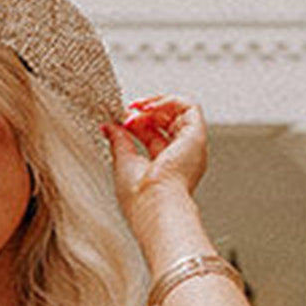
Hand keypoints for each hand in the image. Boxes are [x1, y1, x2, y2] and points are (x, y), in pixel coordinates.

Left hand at [102, 95, 207, 221]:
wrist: (153, 203)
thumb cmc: (139, 196)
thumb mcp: (123, 161)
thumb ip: (118, 140)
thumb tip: (108, 127)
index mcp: (164, 168)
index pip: (154, 136)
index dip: (138, 123)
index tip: (122, 119)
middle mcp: (180, 158)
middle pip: (167, 123)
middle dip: (147, 112)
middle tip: (129, 112)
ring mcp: (190, 147)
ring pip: (181, 112)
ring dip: (157, 104)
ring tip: (139, 107)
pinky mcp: (197, 137)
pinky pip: (189, 108)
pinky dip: (169, 102)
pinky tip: (150, 107)